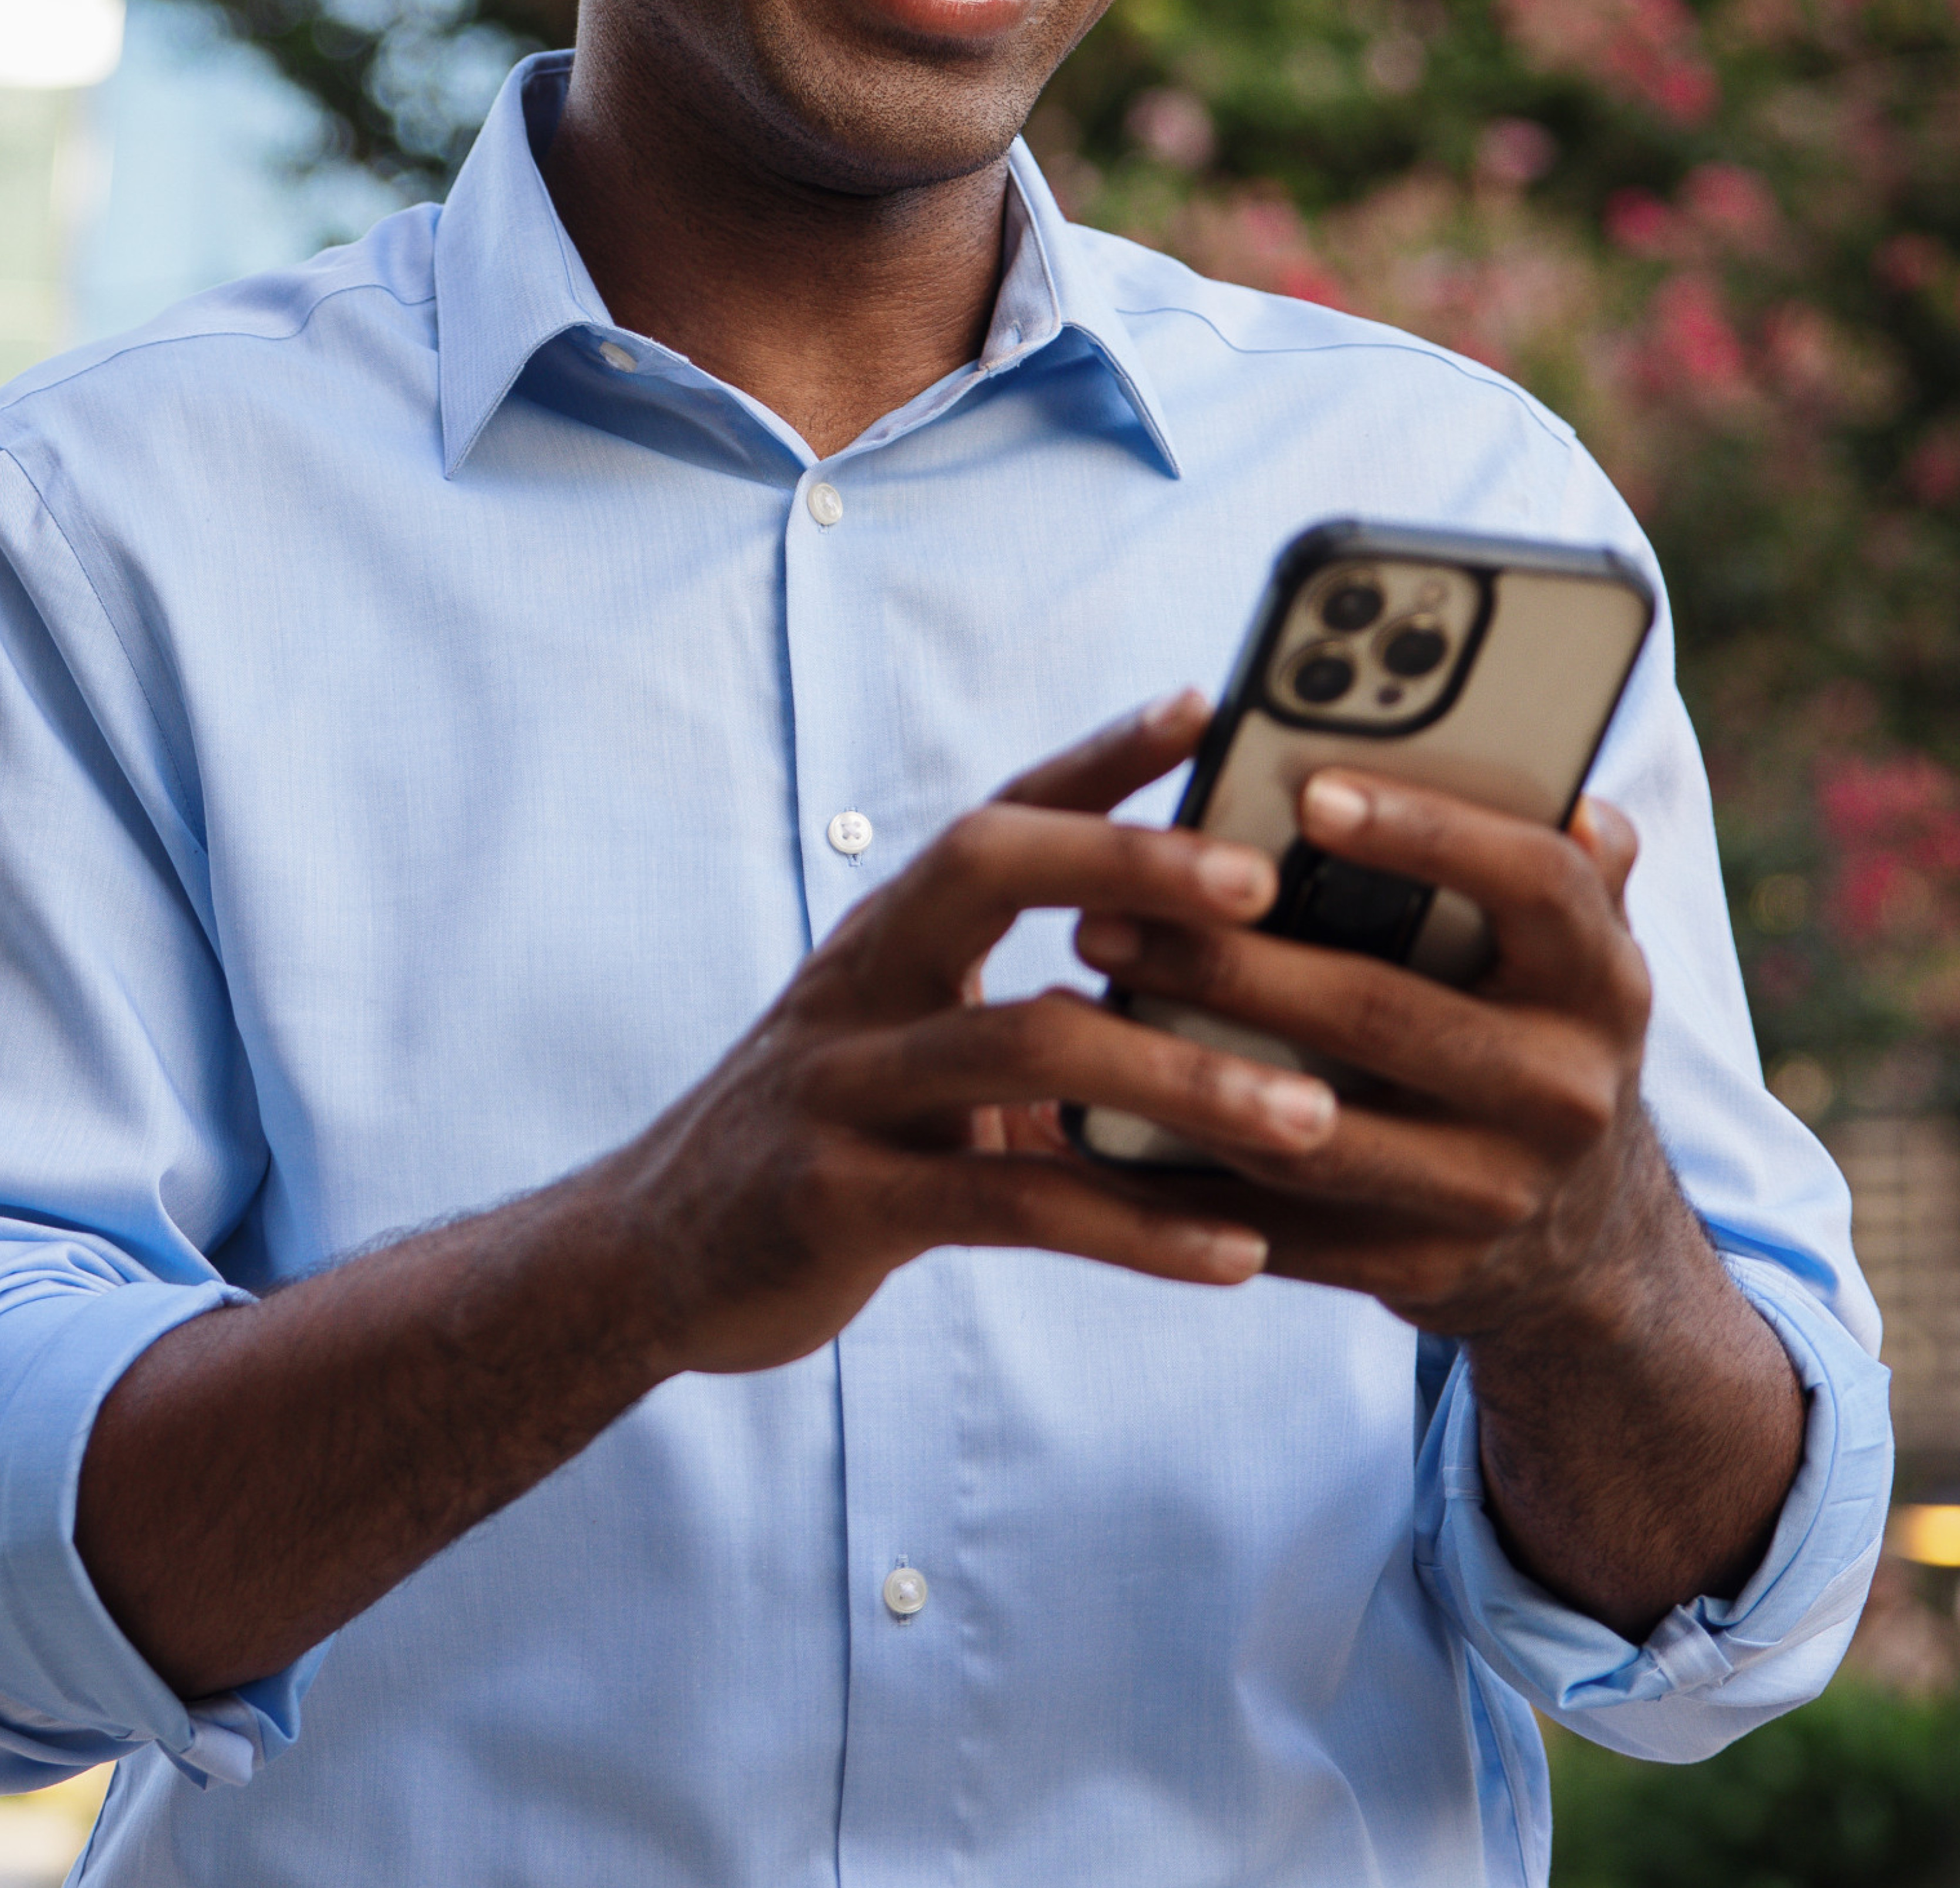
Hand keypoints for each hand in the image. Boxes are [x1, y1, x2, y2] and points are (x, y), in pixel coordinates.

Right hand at [599, 693, 1349, 1379]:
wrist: (651, 1257)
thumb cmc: (830, 1139)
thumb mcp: (913, 1048)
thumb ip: (1035, 1021)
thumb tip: (1208, 997)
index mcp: (891, 933)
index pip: (1004, 813)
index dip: (1100, 756)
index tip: (1208, 702)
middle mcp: (860, 980)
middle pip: (988, 868)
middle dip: (1129, 860)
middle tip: (1262, 885)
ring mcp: (841, 1085)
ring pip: (1023, 1047)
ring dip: (1178, 1078)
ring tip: (1308, 1118)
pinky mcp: (838, 1201)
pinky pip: (1008, 1202)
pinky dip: (1133, 1228)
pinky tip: (1236, 1255)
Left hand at [1071, 767, 1805, 1630]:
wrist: (1581, 1240)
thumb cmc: (1532, 1029)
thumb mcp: (1573, 946)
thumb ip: (1560, 860)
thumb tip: (1566, 785)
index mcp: (1601, 979)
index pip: (1530, 884)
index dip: (1426, 832)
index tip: (1311, 790)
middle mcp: (1564, 1091)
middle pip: (1382, 1012)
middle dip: (1231, 964)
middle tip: (1110, 913)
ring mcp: (1495, 1193)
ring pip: (1312, 1132)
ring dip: (1181, 1074)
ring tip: (1076, 1010)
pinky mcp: (1422, 1271)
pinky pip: (1279, 1228)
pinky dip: (1178, 1183)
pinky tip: (1090, 1129)